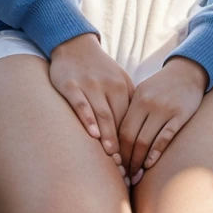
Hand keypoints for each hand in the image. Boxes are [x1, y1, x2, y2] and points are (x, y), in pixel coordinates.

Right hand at [49, 33, 135, 176]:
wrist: (75, 44)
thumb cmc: (99, 67)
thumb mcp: (118, 79)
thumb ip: (128, 100)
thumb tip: (140, 128)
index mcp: (122, 87)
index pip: (130, 118)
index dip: (133, 141)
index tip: (135, 162)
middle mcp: (109, 86)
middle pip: (118, 120)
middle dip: (121, 145)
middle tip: (125, 168)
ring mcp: (90, 85)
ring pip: (102, 114)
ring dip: (107, 136)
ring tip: (112, 156)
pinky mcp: (71, 85)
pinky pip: (81, 104)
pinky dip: (87, 118)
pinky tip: (92, 134)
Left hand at [118, 56, 208, 184]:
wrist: (187, 72)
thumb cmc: (161, 86)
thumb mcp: (143, 93)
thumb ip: (131, 111)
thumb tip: (116, 139)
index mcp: (137, 99)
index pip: (122, 130)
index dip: (118, 150)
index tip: (116, 165)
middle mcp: (148, 104)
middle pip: (131, 137)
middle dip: (126, 160)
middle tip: (125, 176)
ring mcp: (165, 109)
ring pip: (146, 140)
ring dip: (139, 161)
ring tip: (136, 175)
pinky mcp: (180, 115)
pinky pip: (165, 137)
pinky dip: (156, 153)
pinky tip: (150, 165)